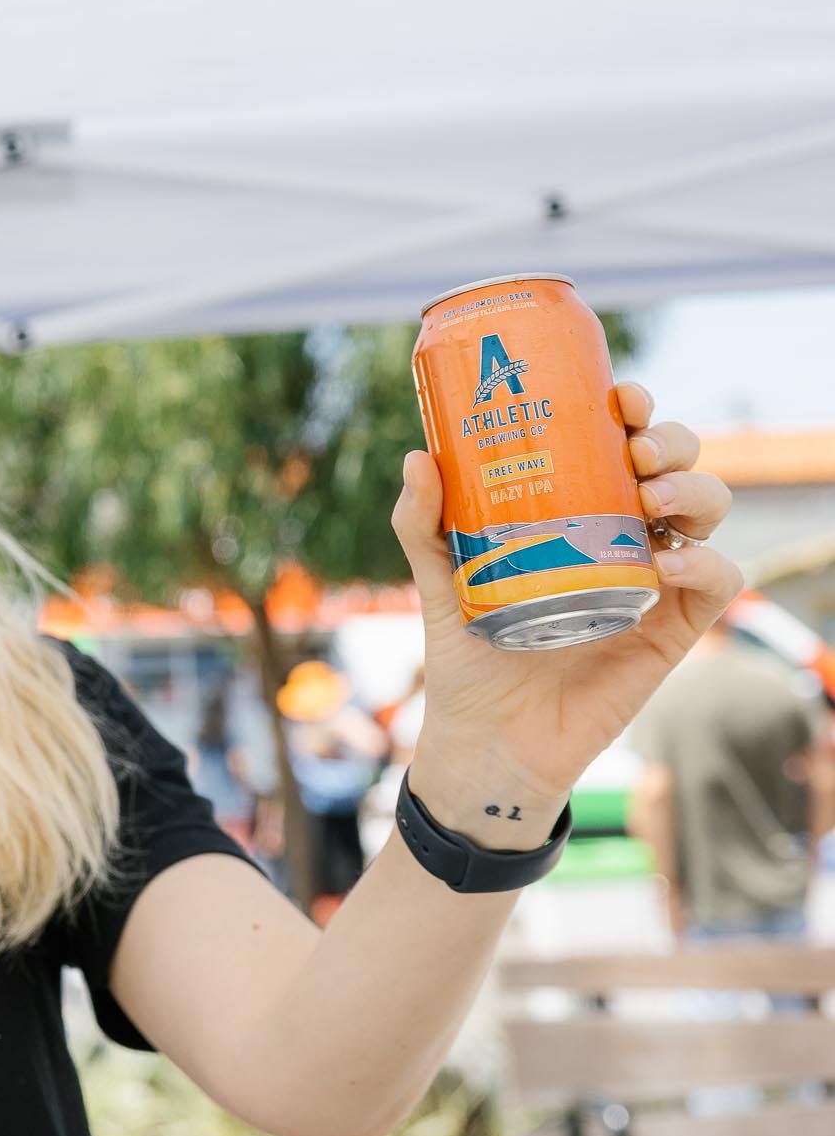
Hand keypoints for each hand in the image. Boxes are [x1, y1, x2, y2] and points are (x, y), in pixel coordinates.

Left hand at [390, 383, 740, 842]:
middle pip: (677, 468)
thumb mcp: (438, 580)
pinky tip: (670, 561)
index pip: (624, 447)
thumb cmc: (466, 657)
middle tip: (637, 450)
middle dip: (672, 443)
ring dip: (695, 488)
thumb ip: (423, 524)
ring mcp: (655, 583)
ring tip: (654, 494)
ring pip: (707, 513)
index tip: (621, 397)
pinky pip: (717, 584)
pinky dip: (708, 564)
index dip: (637, 412)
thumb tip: (418, 458)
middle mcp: (625, 539)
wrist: (486, 738)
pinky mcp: (674, 631)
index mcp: (579, 514)